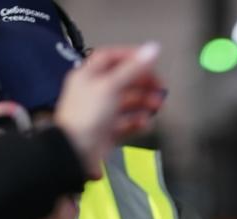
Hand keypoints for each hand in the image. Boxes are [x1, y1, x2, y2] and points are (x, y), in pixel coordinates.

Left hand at [53, 43, 165, 178]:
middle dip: (143, 82)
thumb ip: (133, 69)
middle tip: (160, 87)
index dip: (130, 56)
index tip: (149, 60)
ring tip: (157, 105)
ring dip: (144, 102)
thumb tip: (154, 48)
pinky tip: (146, 123)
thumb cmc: (87, 115)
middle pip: (122, 80)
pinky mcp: (108, 131)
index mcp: (88, 76)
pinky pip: (127, 123)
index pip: (110, 57)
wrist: (75, 152)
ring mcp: (101, 113)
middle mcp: (94, 92)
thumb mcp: (110, 86)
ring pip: (127, 102)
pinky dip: (138, 122)